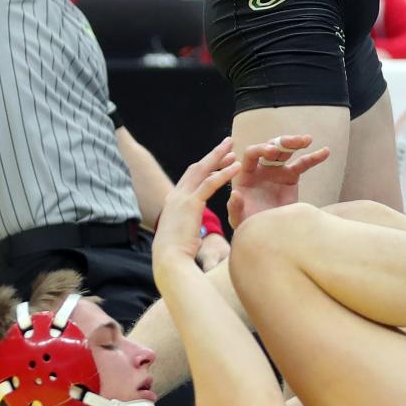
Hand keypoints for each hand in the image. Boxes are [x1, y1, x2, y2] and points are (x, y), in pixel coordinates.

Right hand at [153, 139, 239, 272]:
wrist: (169, 261)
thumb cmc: (176, 255)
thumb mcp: (181, 235)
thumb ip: (187, 227)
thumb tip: (193, 233)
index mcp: (173, 202)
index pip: (190, 177)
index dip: (205, 167)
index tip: (218, 160)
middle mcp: (176, 195)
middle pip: (196, 168)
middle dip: (212, 155)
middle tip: (227, 143)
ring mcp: (182, 197)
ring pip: (203, 170)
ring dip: (219, 157)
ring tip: (233, 148)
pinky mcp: (191, 203)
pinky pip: (211, 183)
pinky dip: (224, 173)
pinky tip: (237, 166)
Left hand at [227, 134, 330, 229]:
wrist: (267, 234)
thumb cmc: (248, 225)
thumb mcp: (239, 220)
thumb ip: (235, 208)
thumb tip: (235, 194)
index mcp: (246, 174)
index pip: (252, 154)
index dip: (261, 150)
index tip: (272, 151)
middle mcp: (260, 168)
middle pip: (271, 148)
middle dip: (282, 143)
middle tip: (294, 141)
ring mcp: (276, 171)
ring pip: (286, 152)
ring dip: (296, 143)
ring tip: (307, 139)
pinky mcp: (290, 177)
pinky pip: (302, 164)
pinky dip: (313, 157)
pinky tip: (325, 151)